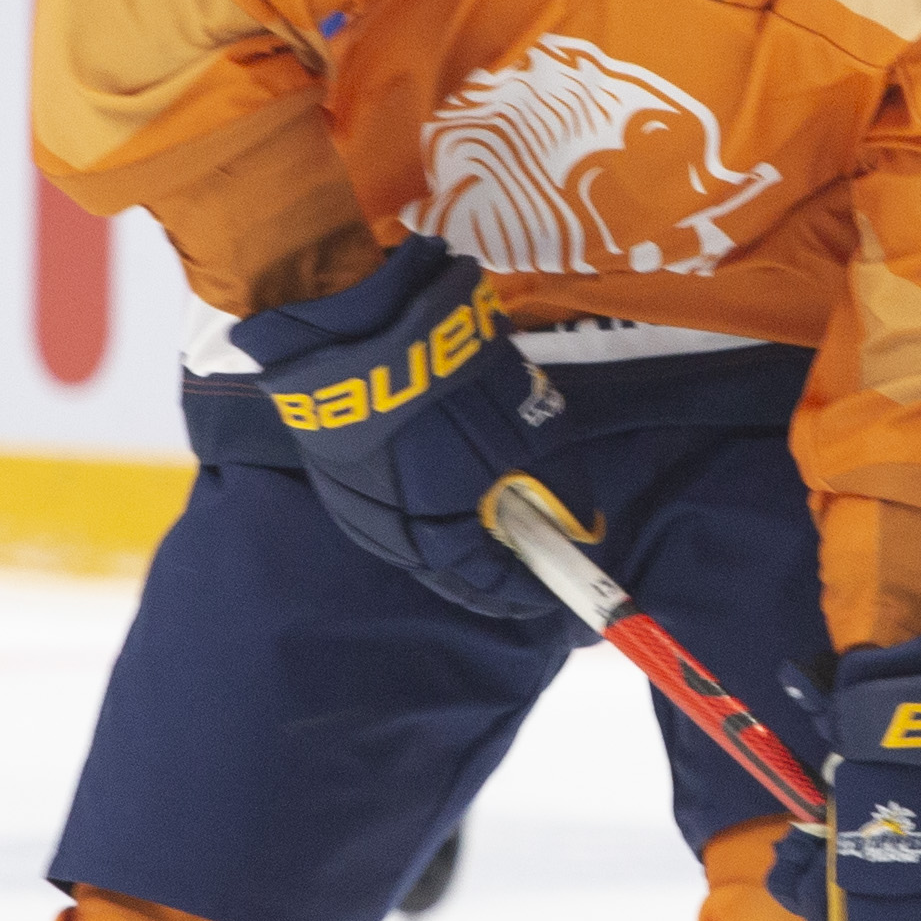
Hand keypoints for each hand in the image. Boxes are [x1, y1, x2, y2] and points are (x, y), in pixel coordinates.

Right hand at [227, 237, 559, 618]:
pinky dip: (427, 511)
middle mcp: (394, 544)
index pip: (498, 589)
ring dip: (460, 538)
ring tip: (494, 515)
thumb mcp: (528, 430)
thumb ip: (560, 487)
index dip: (537, 585)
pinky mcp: (338, 483)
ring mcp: (357, 514)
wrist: (348, 331)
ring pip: (422, 547)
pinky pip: (393, 516)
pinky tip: (446, 489)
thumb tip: (582, 526)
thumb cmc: (447, 386)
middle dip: (497, 564)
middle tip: (533, 543)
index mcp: (439, 543)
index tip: (566, 577)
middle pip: (457, 574)